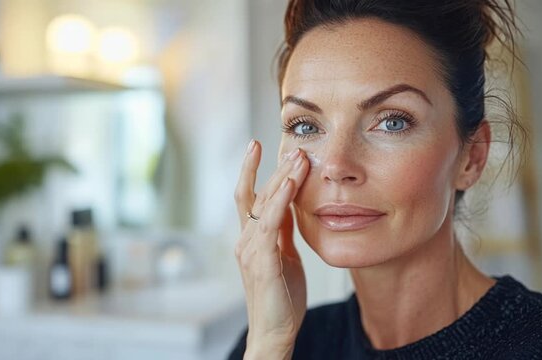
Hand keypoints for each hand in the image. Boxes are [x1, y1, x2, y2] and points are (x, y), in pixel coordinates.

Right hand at [234, 140, 308, 356]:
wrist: (274, 332)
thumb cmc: (281, 297)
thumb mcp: (284, 255)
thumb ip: (282, 231)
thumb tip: (290, 206)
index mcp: (251, 239)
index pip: (250, 197)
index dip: (254, 171)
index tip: (260, 147)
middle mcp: (245, 241)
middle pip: (254, 195)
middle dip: (270, 168)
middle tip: (289, 145)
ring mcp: (250, 250)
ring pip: (262, 205)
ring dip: (280, 178)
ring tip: (296, 157)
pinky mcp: (261, 262)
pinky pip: (270, 225)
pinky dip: (280, 201)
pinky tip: (290, 184)